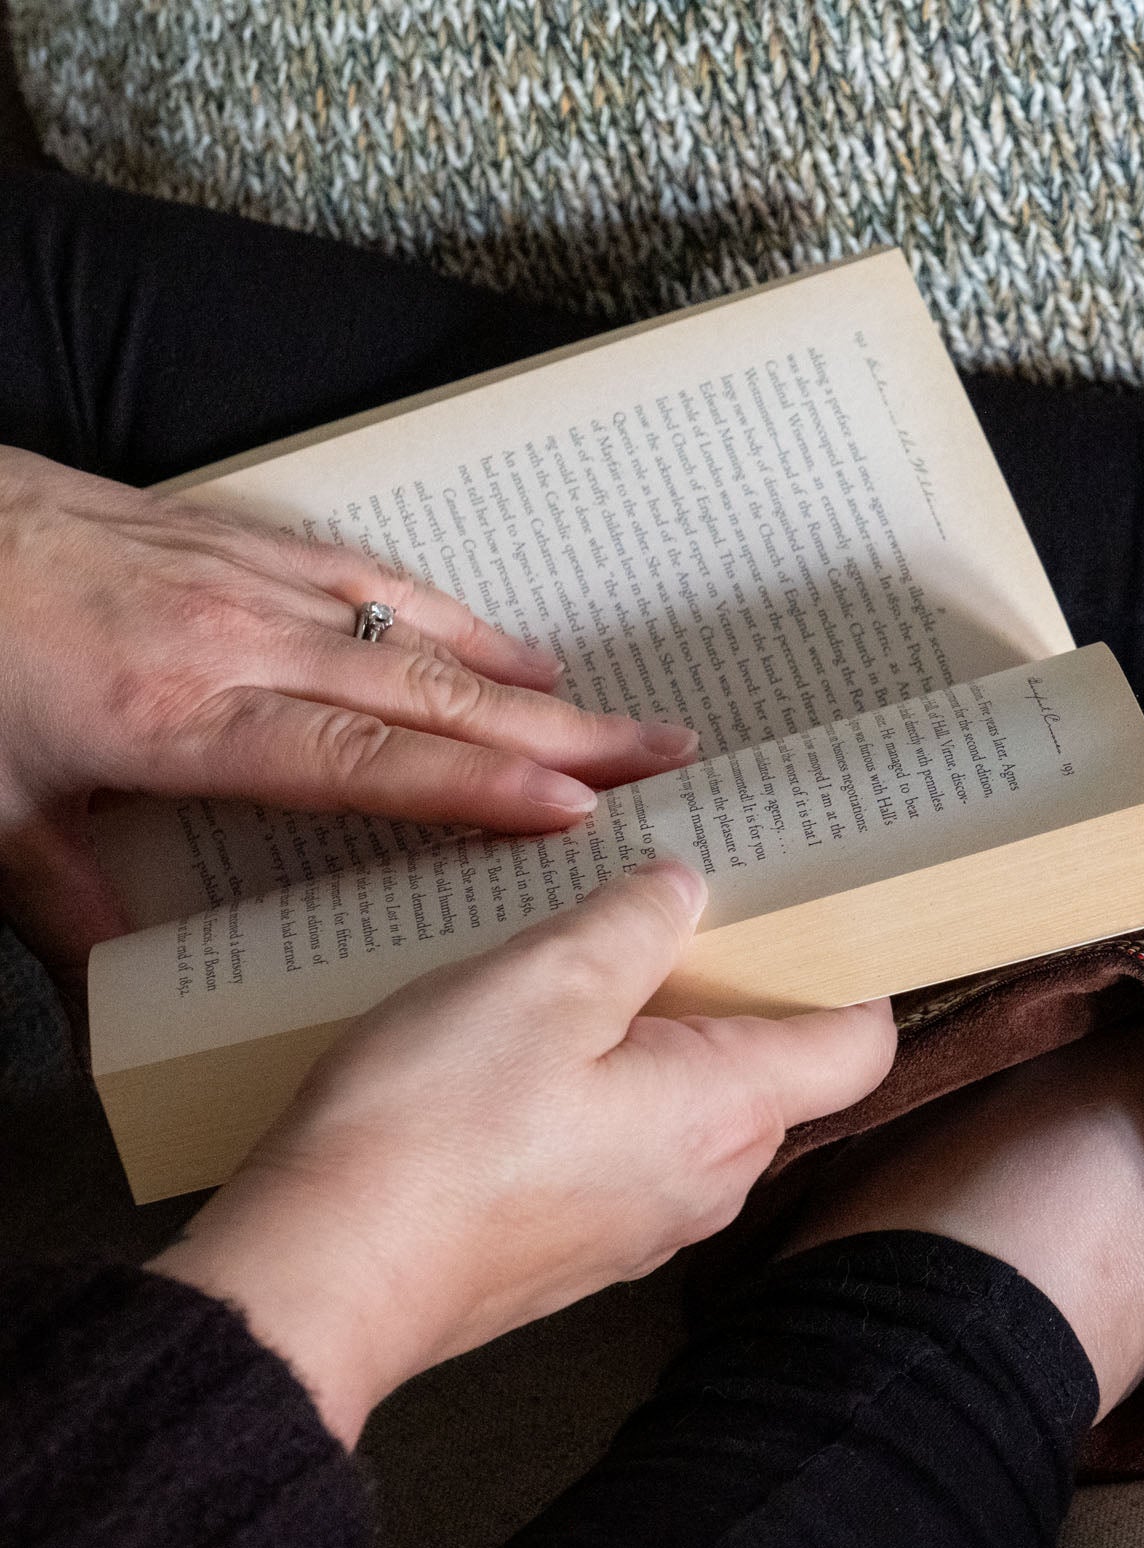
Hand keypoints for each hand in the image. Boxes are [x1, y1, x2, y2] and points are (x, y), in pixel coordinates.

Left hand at [0, 447, 701, 971]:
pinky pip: (364, 577)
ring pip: (413, 631)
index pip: (361, 761)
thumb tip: (118, 991)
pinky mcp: (227, 539)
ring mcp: (239, 581)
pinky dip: (444, 614)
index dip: (474, 788)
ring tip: (613, 713)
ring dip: (523, 676)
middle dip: (559, 729)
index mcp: (178, 718)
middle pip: (425, 693)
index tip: (577, 811)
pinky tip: (493, 641)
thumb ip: (58, 896)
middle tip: (662, 755)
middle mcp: (234, 643)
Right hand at [149, 863, 895, 1444]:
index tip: (806, 914)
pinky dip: (607, 1098)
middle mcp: (710, 1183)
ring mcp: (645, 1226)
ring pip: (696, 1111)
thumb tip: (685, 888)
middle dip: (739, 993)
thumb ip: (632, 924)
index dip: (848, 973)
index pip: (860, 1045)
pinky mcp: (578, 1247)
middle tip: (671, 921)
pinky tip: (528, 1060)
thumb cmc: (432, 1132)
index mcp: (730, 1113)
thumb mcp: (539, 982)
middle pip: (777, 1071)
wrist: (319, 1281)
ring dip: (660, 1043)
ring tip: (582, 978)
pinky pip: (628, 1153)